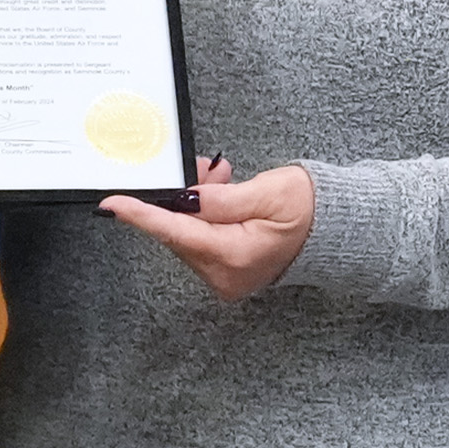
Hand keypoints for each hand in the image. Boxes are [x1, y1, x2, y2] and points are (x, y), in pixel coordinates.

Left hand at [100, 158, 316, 299]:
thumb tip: (183, 199)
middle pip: (179, 233)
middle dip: (183, 197)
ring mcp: (225, 278)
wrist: (337, 232)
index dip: (142, 215)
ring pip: (187, 236)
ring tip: (222, 179)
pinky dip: (203, 219)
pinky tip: (220, 198)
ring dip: (194, 205)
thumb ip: (219, 199)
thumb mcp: (267, 193)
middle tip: (207, 169)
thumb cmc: (310, 209)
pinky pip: (199, 243)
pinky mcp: (225, 274)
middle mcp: (225, 275)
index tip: (112, 204)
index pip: (176, 232)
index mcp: (235, 255)